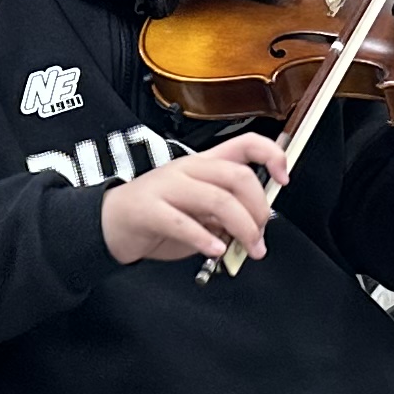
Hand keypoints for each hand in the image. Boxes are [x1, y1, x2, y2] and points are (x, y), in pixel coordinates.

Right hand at [101, 129, 290, 266]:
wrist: (109, 225)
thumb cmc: (157, 217)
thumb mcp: (198, 212)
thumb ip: (226, 215)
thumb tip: (256, 226)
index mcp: (203, 164)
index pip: (245, 143)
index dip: (271, 155)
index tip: (284, 179)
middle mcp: (187, 169)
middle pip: (238, 176)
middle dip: (259, 209)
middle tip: (261, 235)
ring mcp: (166, 187)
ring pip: (217, 199)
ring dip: (242, 228)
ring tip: (248, 249)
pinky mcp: (148, 210)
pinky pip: (182, 223)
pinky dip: (204, 239)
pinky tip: (215, 250)